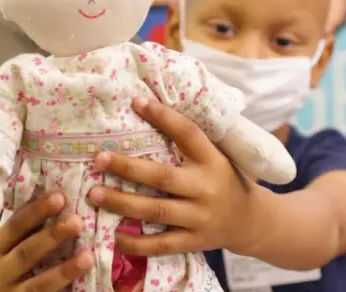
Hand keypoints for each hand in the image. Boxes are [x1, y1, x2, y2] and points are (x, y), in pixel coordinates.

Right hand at [0, 193, 93, 291]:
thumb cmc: (26, 261)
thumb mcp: (23, 242)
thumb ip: (36, 225)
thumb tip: (63, 194)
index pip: (15, 225)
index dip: (37, 211)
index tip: (60, 197)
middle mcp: (0, 271)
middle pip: (26, 252)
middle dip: (52, 236)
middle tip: (77, 221)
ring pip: (38, 283)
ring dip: (65, 269)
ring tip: (88, 257)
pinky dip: (66, 286)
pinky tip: (84, 276)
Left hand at [88, 97, 257, 256]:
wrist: (251, 221)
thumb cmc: (223, 180)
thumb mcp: (214, 156)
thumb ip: (187, 143)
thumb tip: (145, 111)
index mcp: (212, 160)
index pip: (188, 133)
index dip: (163, 117)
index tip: (136, 102)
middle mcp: (206, 188)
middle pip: (163, 177)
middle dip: (128, 167)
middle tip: (99, 158)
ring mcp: (200, 217)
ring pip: (157, 210)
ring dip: (122, 202)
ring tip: (95, 194)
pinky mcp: (194, 242)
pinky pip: (161, 244)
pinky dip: (136, 243)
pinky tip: (114, 237)